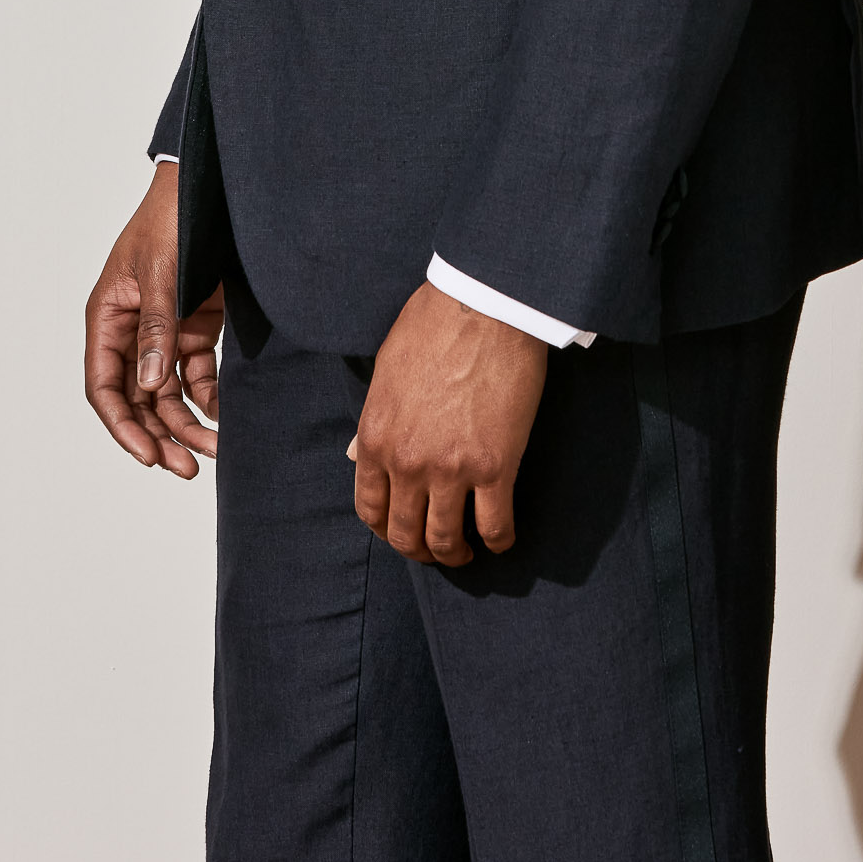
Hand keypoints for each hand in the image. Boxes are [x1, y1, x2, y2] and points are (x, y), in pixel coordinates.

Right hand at [84, 163, 222, 478]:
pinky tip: (225, 416)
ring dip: (187, 423)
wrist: (208, 186)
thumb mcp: (161, 273)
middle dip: (160, 435)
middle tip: (188, 468)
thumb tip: (151, 387)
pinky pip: (196, 373)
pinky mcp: (197, 325)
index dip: (123, 426)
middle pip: (138, 400)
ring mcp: (165, 330)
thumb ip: (158, 329)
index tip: (148, 456)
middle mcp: (132, 331)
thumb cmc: (172, 220)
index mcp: (108, 318)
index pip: (105, 387)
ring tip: (214, 451)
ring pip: (168, 393)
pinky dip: (208, 397)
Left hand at [351, 284, 547, 565]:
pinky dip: (498, 541)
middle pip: (406, 533)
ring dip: (455, 554)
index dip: (385, 529)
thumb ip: (375, 420)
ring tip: (466, 552)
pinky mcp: (495, 467)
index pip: (370, 508)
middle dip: (419, 551)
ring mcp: (451, 469)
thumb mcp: (386, 371)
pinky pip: (495, 524)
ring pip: (447, 539)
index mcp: (376, 438)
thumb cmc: (434, 325)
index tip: (399, 532)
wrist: (483, 307)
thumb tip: (361, 454)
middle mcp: (407, 462)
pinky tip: (501, 540)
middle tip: (435, 550)